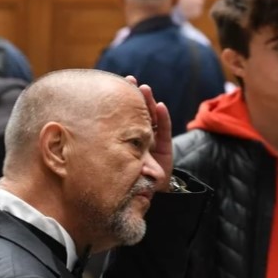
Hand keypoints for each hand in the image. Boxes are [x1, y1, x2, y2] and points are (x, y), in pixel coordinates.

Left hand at [124, 75, 173, 189]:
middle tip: (130, 81)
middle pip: (137, 114)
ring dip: (149, 102)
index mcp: (123, 141)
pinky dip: (163, 118)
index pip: (122, 119)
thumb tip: (123, 159)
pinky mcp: (164, 147)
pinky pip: (164, 130)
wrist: (145, 196)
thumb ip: (120, 163)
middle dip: (135, 97)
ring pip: (150, 118)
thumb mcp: (118, 170)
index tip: (113, 88)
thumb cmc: (127, 183)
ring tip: (144, 89)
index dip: (120, 105)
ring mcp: (151, 141)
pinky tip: (160, 106)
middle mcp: (136, 138)